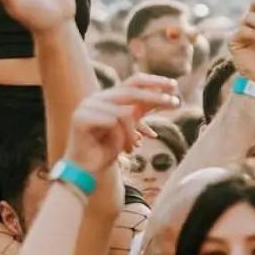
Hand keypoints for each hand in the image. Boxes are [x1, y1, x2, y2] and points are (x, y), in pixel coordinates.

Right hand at [62, 76, 181, 180]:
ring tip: (134, 147)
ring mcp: (87, 106)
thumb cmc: (106, 151)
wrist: (85, 172)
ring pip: (124, 112)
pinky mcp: (80, 118)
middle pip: (131, 90)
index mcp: (107, 98)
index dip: (154, 82)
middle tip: (174, 104)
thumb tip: (163, 94)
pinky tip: (124, 150)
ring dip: (134, 133)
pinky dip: (122, 137)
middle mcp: (97, 98)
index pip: (133, 81)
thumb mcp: (129, 128)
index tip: (174, 86)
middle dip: (155, 97)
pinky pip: (112, 122)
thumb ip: (141, 111)